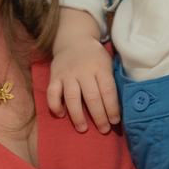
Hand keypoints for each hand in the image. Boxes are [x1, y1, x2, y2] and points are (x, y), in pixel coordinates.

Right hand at [48, 9, 119, 133]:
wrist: (75, 39)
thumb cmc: (95, 57)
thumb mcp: (107, 63)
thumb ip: (109, 82)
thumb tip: (116, 109)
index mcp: (100, 67)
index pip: (108, 90)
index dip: (112, 108)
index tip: (115, 121)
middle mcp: (84, 70)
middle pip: (92, 97)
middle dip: (99, 116)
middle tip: (103, 130)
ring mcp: (68, 73)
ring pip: (72, 97)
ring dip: (77, 115)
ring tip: (83, 129)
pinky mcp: (54, 75)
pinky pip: (52, 93)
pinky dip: (55, 105)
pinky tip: (61, 115)